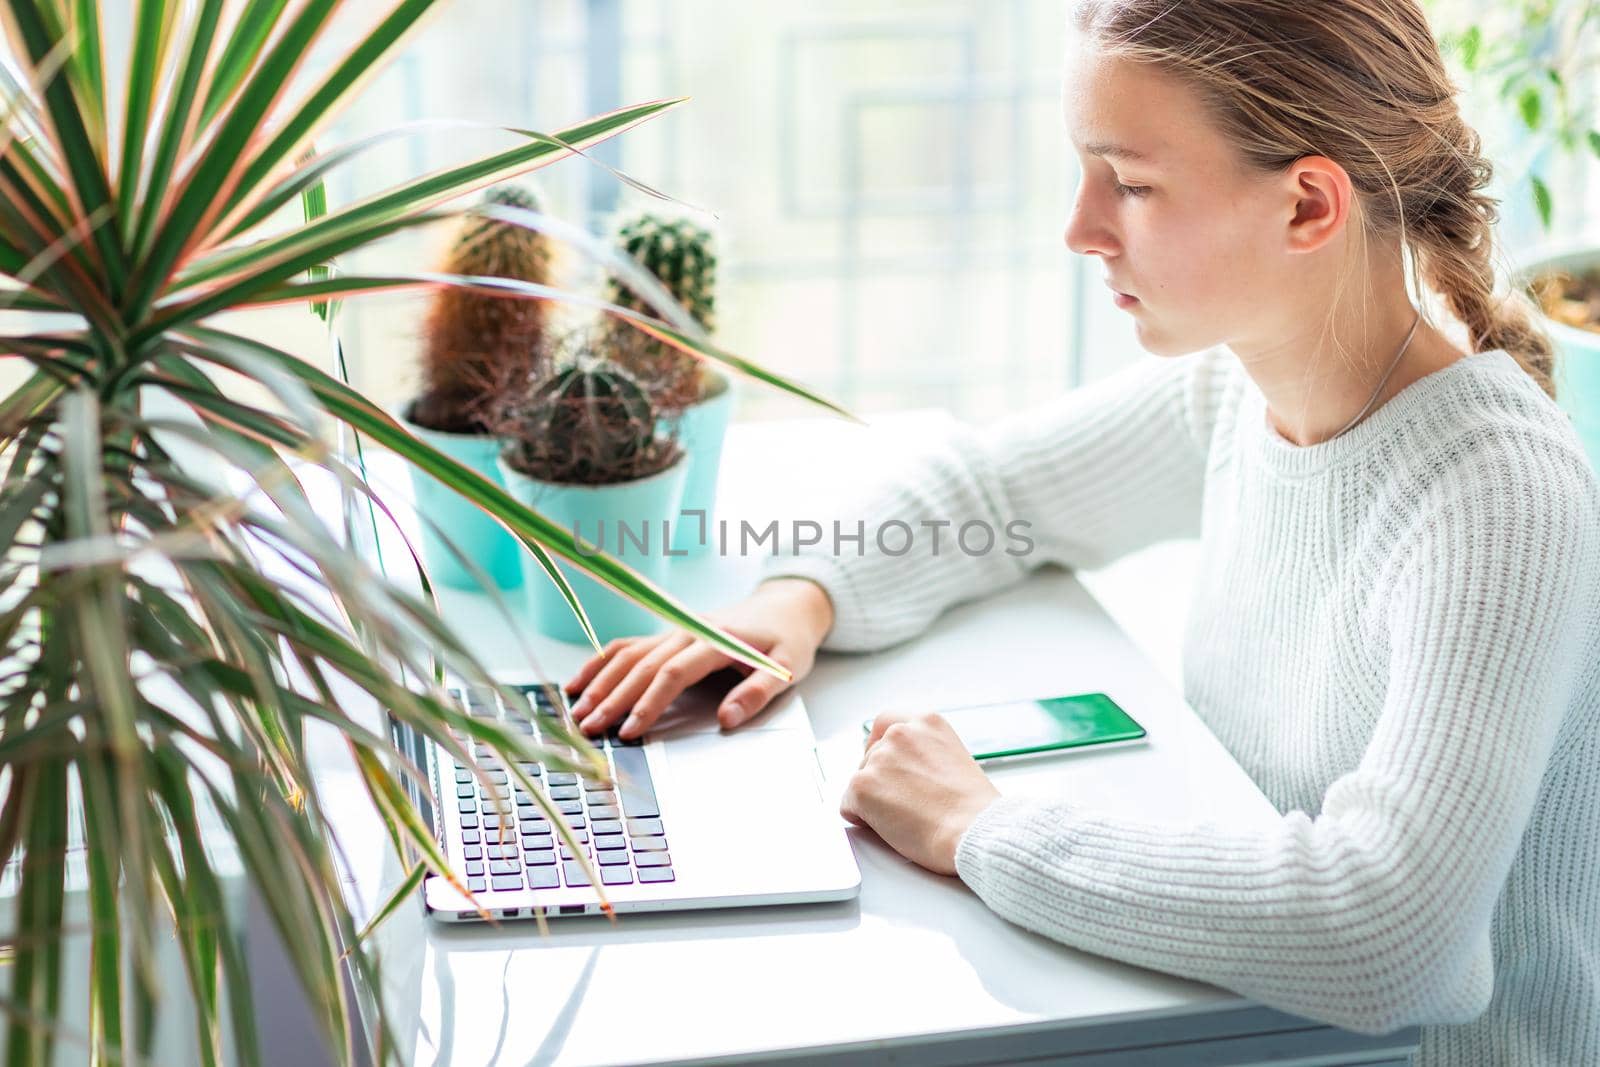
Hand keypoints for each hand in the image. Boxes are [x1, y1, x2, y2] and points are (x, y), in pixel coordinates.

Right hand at [563, 578, 834, 740]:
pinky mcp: (668, 634)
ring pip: (628, 654)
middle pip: (642, 666)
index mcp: (716, 639)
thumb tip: (727, 719)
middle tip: (590, 728)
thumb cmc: (786, 640)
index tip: (631, 729)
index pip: (674, 673)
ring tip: (577, 711)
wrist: (784, 606)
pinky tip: (579, 682)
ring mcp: (674, 630)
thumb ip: (757, 692)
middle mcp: (688, 631)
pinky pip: (627, 646)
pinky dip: (601, 662)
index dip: (650, 702)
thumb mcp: (787, 668)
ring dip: (600, 682)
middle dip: (613, 699)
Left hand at [840, 711, 1000, 875]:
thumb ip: (925, 754)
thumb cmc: (973, 809)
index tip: (887, 764)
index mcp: (927, 723)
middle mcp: (900, 733)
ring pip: (860, 781)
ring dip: (874, 800)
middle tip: (906, 804)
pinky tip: (891, 827)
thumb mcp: (955, 759)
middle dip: (881, 780)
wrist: (973, 831)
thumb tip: (905, 770)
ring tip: (906, 817)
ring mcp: (879, 758)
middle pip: (871, 756)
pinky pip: (848, 806)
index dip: (882, 747)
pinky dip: (863, 819)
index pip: (887, 723)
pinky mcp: (862, 785)